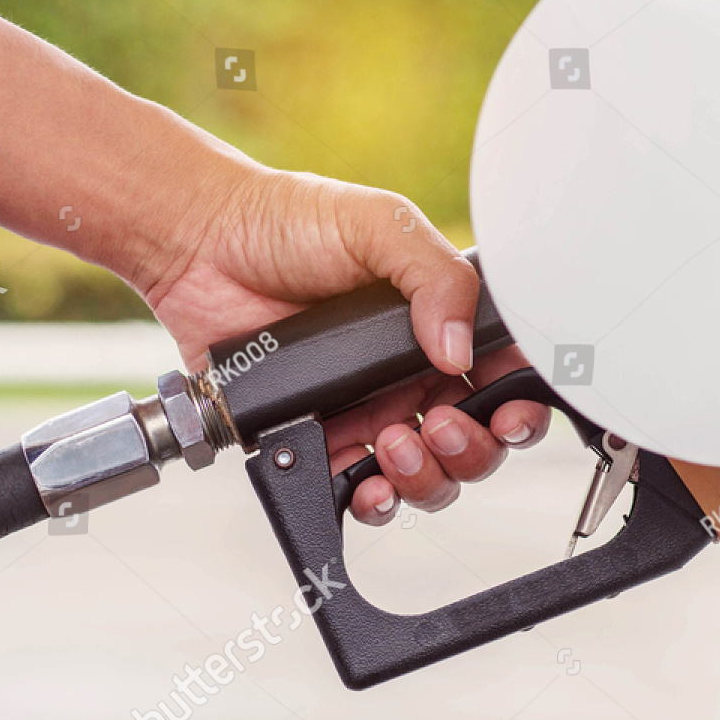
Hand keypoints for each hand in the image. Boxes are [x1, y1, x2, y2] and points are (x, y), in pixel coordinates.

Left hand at [133, 166, 550, 524]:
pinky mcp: (319, 435)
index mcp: (439, 323)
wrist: (201, 243)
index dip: (518, 406)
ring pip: (427, 475)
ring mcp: (367, 408)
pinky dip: (373, 499)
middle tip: (438, 425)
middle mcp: (410, 373)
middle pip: (474, 441)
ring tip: (394, 447)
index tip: (510, 413)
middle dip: (471, 449)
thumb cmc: (286, 220)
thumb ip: (437, 278)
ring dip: (426, 478)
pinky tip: (367, 480)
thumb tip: (460, 351)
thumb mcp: (379, 226)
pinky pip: (358, 487)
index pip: (503, 378)